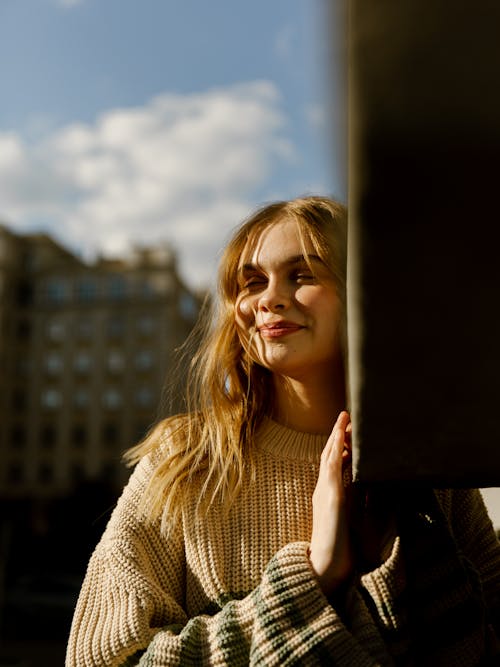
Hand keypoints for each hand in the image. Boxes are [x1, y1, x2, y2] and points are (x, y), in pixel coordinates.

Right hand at [309, 410, 351, 596]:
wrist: (325, 566)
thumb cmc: (338, 549)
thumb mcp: (348, 522)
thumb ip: (354, 506)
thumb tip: (367, 493)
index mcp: (329, 495)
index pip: (333, 465)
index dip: (338, 446)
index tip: (345, 432)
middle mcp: (324, 490)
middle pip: (329, 455)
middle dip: (337, 435)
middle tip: (345, 417)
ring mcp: (325, 492)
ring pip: (329, 457)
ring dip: (336, 436)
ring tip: (343, 419)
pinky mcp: (331, 497)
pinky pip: (332, 468)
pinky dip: (335, 450)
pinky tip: (340, 438)